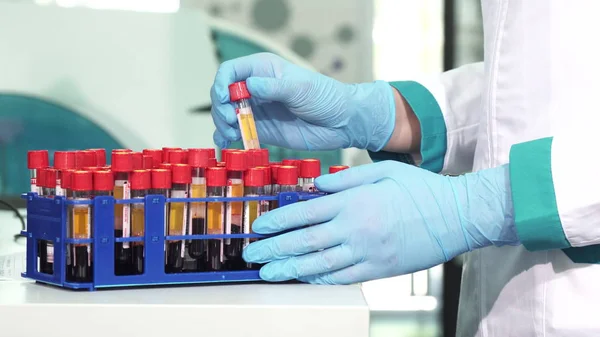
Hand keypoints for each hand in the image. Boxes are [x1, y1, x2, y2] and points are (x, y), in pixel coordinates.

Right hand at [211, 53, 394, 150]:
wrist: (341, 123)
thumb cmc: (325, 97)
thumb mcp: (301, 89)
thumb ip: (275, 88)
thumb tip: (249, 86)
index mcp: (263, 69)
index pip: (230, 71)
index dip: (221, 84)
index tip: (225, 99)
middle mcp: (255, 88)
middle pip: (223, 94)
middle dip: (221, 108)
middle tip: (231, 121)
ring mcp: (257, 110)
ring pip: (226, 114)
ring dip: (222, 124)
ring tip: (231, 135)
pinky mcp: (261, 129)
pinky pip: (237, 132)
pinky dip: (227, 137)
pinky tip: (227, 142)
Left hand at [243, 161, 517, 283]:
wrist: (457, 217)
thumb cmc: (422, 190)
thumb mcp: (383, 170)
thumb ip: (346, 177)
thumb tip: (316, 184)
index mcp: (354, 202)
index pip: (304, 213)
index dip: (277, 222)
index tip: (258, 228)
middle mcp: (355, 229)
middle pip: (304, 241)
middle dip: (273, 249)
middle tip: (251, 255)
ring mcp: (366, 252)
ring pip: (319, 264)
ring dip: (289, 269)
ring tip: (267, 273)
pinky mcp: (378, 269)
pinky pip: (342, 277)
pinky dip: (319, 279)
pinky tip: (303, 279)